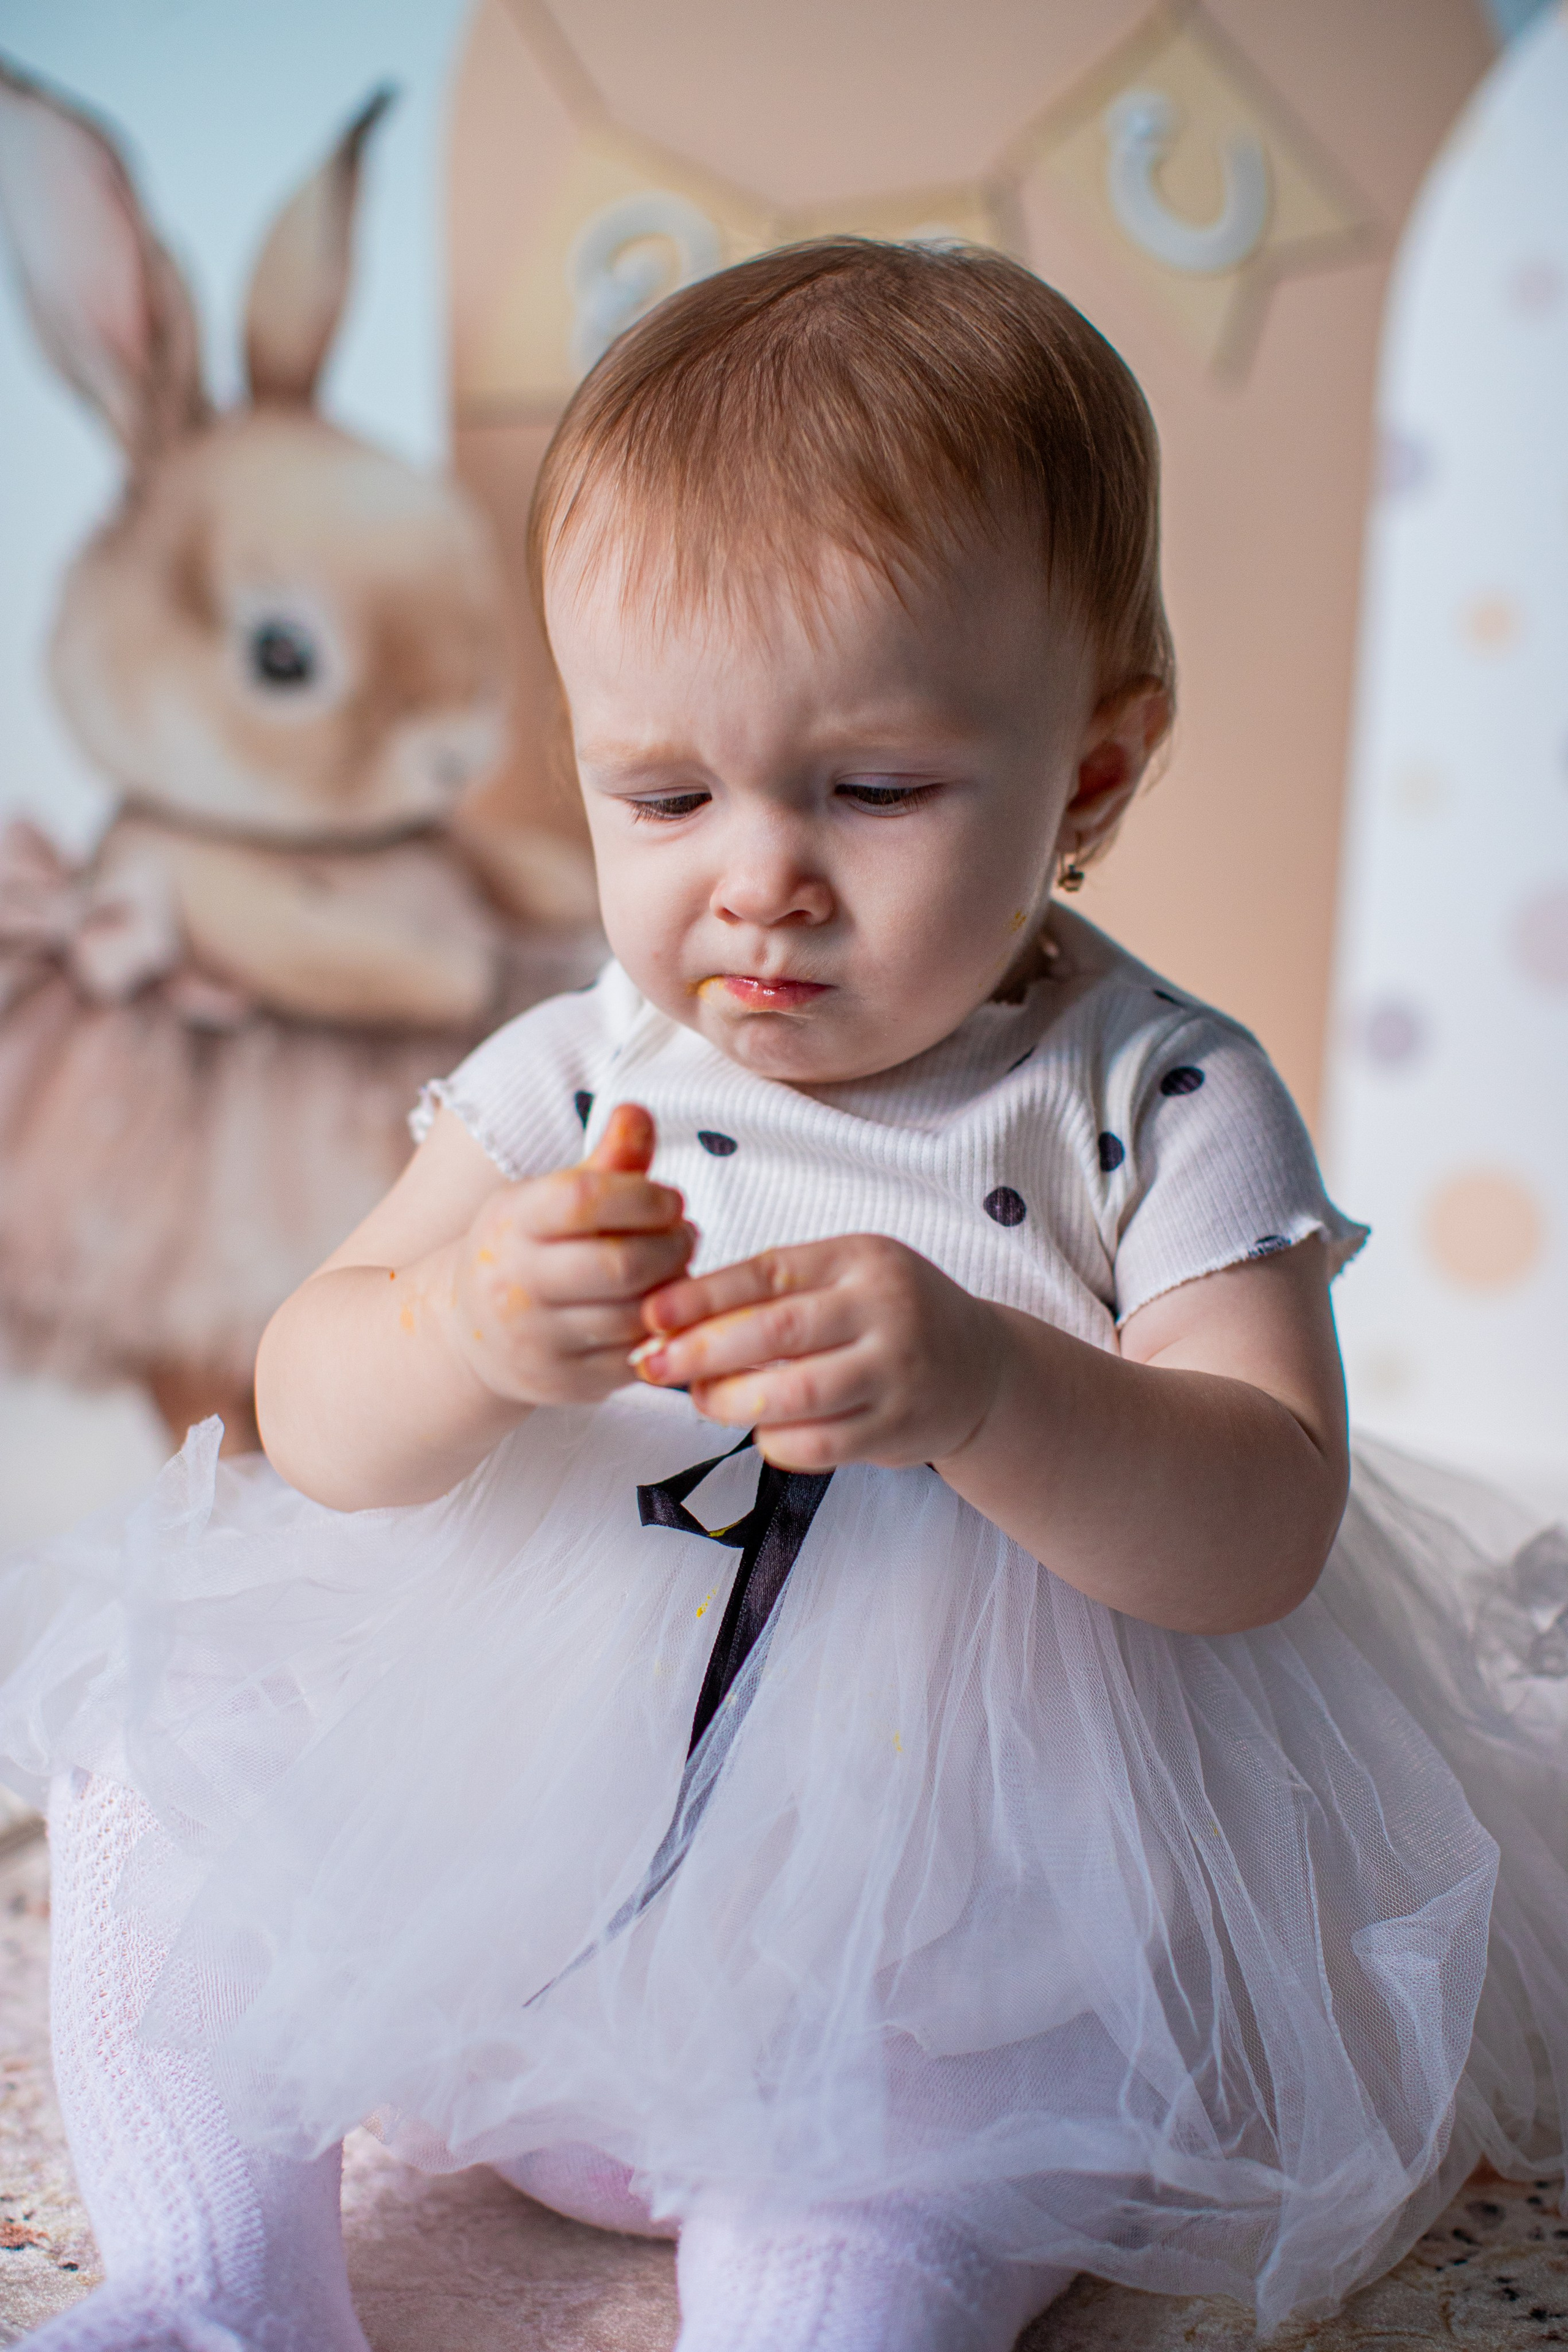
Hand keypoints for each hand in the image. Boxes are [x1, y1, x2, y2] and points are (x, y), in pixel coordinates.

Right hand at [444, 1104, 695, 1405]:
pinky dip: (662, 1331)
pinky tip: (660, 1309)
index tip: (668, 1199)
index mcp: (510, 1224)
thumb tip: (637, 1113)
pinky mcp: (566, 1384)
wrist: (469, 1337)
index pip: (584, 1198)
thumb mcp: (548, 1200)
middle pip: (622, 1264)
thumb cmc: (526, 1251)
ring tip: (675, 1267)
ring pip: (637, 1315)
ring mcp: (539, 1342)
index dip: (644, 1195)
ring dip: (676, 1288)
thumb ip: (604, 1162)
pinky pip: (637, 1357)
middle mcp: (516, 1285)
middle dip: (672, 1245)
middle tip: (685, 1234)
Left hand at [633, 1236, 1007, 1471]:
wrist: (980, 1369)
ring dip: (732, 1402)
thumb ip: (781, 1287)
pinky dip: (774, 1441)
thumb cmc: (892, 1316)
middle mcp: (886, 1311)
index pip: (771, 1273)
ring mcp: (896, 1372)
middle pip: (778, 1332)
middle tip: (655, 1364)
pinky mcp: (897, 1428)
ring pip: (795, 1395)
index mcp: (863, 1259)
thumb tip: (677, 1316)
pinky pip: (817, 1444)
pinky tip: (761, 1430)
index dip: (703, 1296)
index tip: (652, 1313)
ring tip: (703, 1400)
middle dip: (703, 1351)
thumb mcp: (850, 1274)